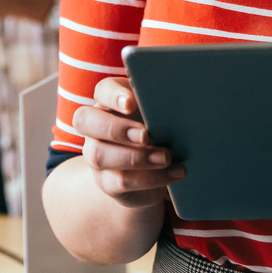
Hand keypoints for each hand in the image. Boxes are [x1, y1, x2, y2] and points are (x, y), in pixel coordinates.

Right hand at [71, 77, 184, 208]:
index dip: (113, 95)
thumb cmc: (159, 129)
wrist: (154, 169)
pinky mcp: (107, 182)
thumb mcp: (160, 114)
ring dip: (136, 157)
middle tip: (146, 136)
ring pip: (99, 155)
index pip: (102, 90)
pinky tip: (174, 172)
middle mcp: (95, 127)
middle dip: (117, 129)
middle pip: (85, 121)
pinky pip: (120, 182)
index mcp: (109, 102)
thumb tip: (185, 100)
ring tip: (166, 157)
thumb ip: (163, 104)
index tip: (131, 103)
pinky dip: (150, 178)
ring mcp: (96, 155)